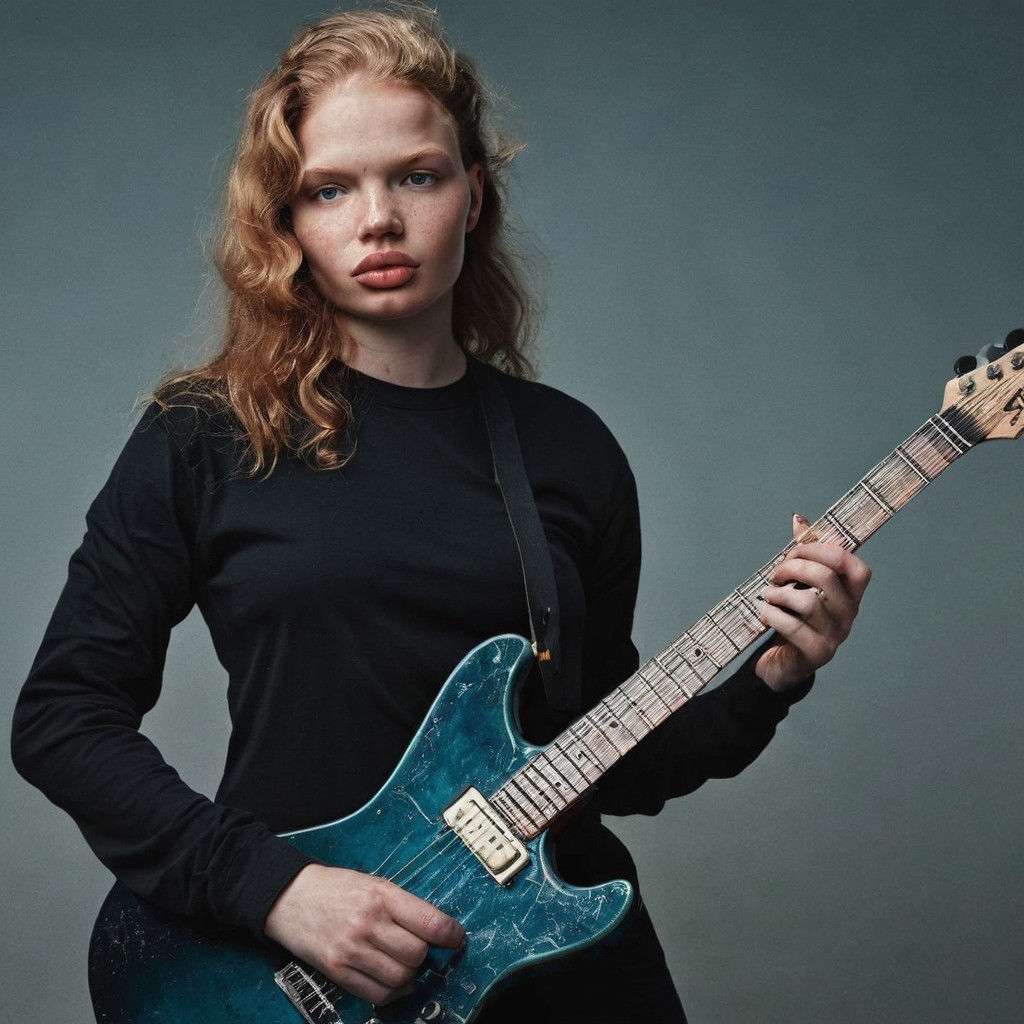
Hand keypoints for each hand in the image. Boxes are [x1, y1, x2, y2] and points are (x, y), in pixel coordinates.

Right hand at [264, 863, 464, 1005]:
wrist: (289, 896)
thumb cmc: (336, 888)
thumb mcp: (373, 884)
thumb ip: (402, 907)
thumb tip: (436, 932)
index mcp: (381, 895)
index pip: (430, 923)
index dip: (451, 935)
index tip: (456, 939)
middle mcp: (367, 923)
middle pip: (417, 954)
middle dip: (425, 955)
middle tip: (421, 949)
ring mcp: (351, 949)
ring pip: (400, 978)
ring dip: (410, 976)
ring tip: (405, 964)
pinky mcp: (336, 971)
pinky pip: (376, 994)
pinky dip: (393, 993)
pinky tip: (393, 982)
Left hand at [754, 514, 871, 691]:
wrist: (783, 664)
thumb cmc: (793, 619)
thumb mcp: (799, 585)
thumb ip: (802, 554)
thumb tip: (798, 519)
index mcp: (850, 595)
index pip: (856, 567)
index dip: (826, 551)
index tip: (797, 550)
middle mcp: (848, 615)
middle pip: (828, 578)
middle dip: (795, 567)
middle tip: (776, 574)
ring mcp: (835, 637)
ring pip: (809, 603)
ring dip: (780, 593)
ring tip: (767, 594)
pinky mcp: (816, 654)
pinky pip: (794, 628)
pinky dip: (773, 615)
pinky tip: (764, 612)